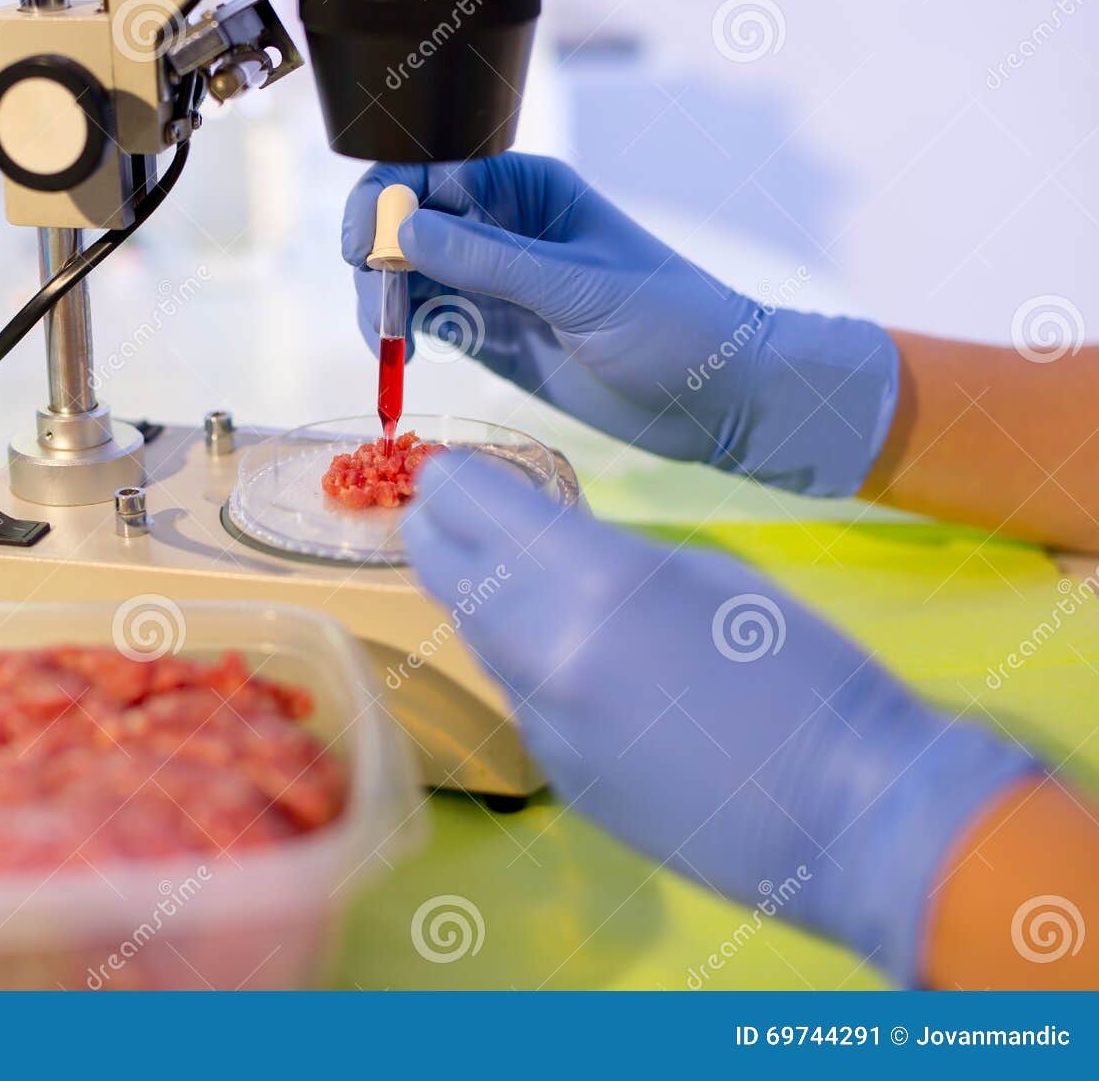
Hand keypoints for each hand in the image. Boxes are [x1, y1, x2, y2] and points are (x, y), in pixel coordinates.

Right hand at [342, 154, 899, 496]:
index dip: (385, 203)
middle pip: (402, 222)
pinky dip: (396, 335)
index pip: (428, 173)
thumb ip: (491, 262)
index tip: (371, 252)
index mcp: (524, 188)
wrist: (713, 396)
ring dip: (380, 301)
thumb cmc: (671, 322)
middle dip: (374, 256)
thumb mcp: (580, 288)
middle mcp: (496, 226)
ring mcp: (487, 281)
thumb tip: (405, 232)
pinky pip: (421, 319)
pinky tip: (401, 360)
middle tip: (379, 309)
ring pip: (402, 274)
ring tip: (388, 345)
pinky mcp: (485, 331)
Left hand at [402, 453, 1039, 982]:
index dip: (454, 483)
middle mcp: (541, 651)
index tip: (455, 473)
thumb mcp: (705, 574)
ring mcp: (542, 724)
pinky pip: (521, 698)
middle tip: (452, 513)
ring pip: (478, 638)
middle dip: (440, 534)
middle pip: (442, 573)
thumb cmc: (807, 669)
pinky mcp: (556, 776)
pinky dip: (530, 665)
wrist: (848, 814)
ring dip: (485, 599)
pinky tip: (578, 658)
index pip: (468, 509)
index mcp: (590, 580)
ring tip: (518, 573)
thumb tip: (547, 540)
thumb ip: (607, 553)